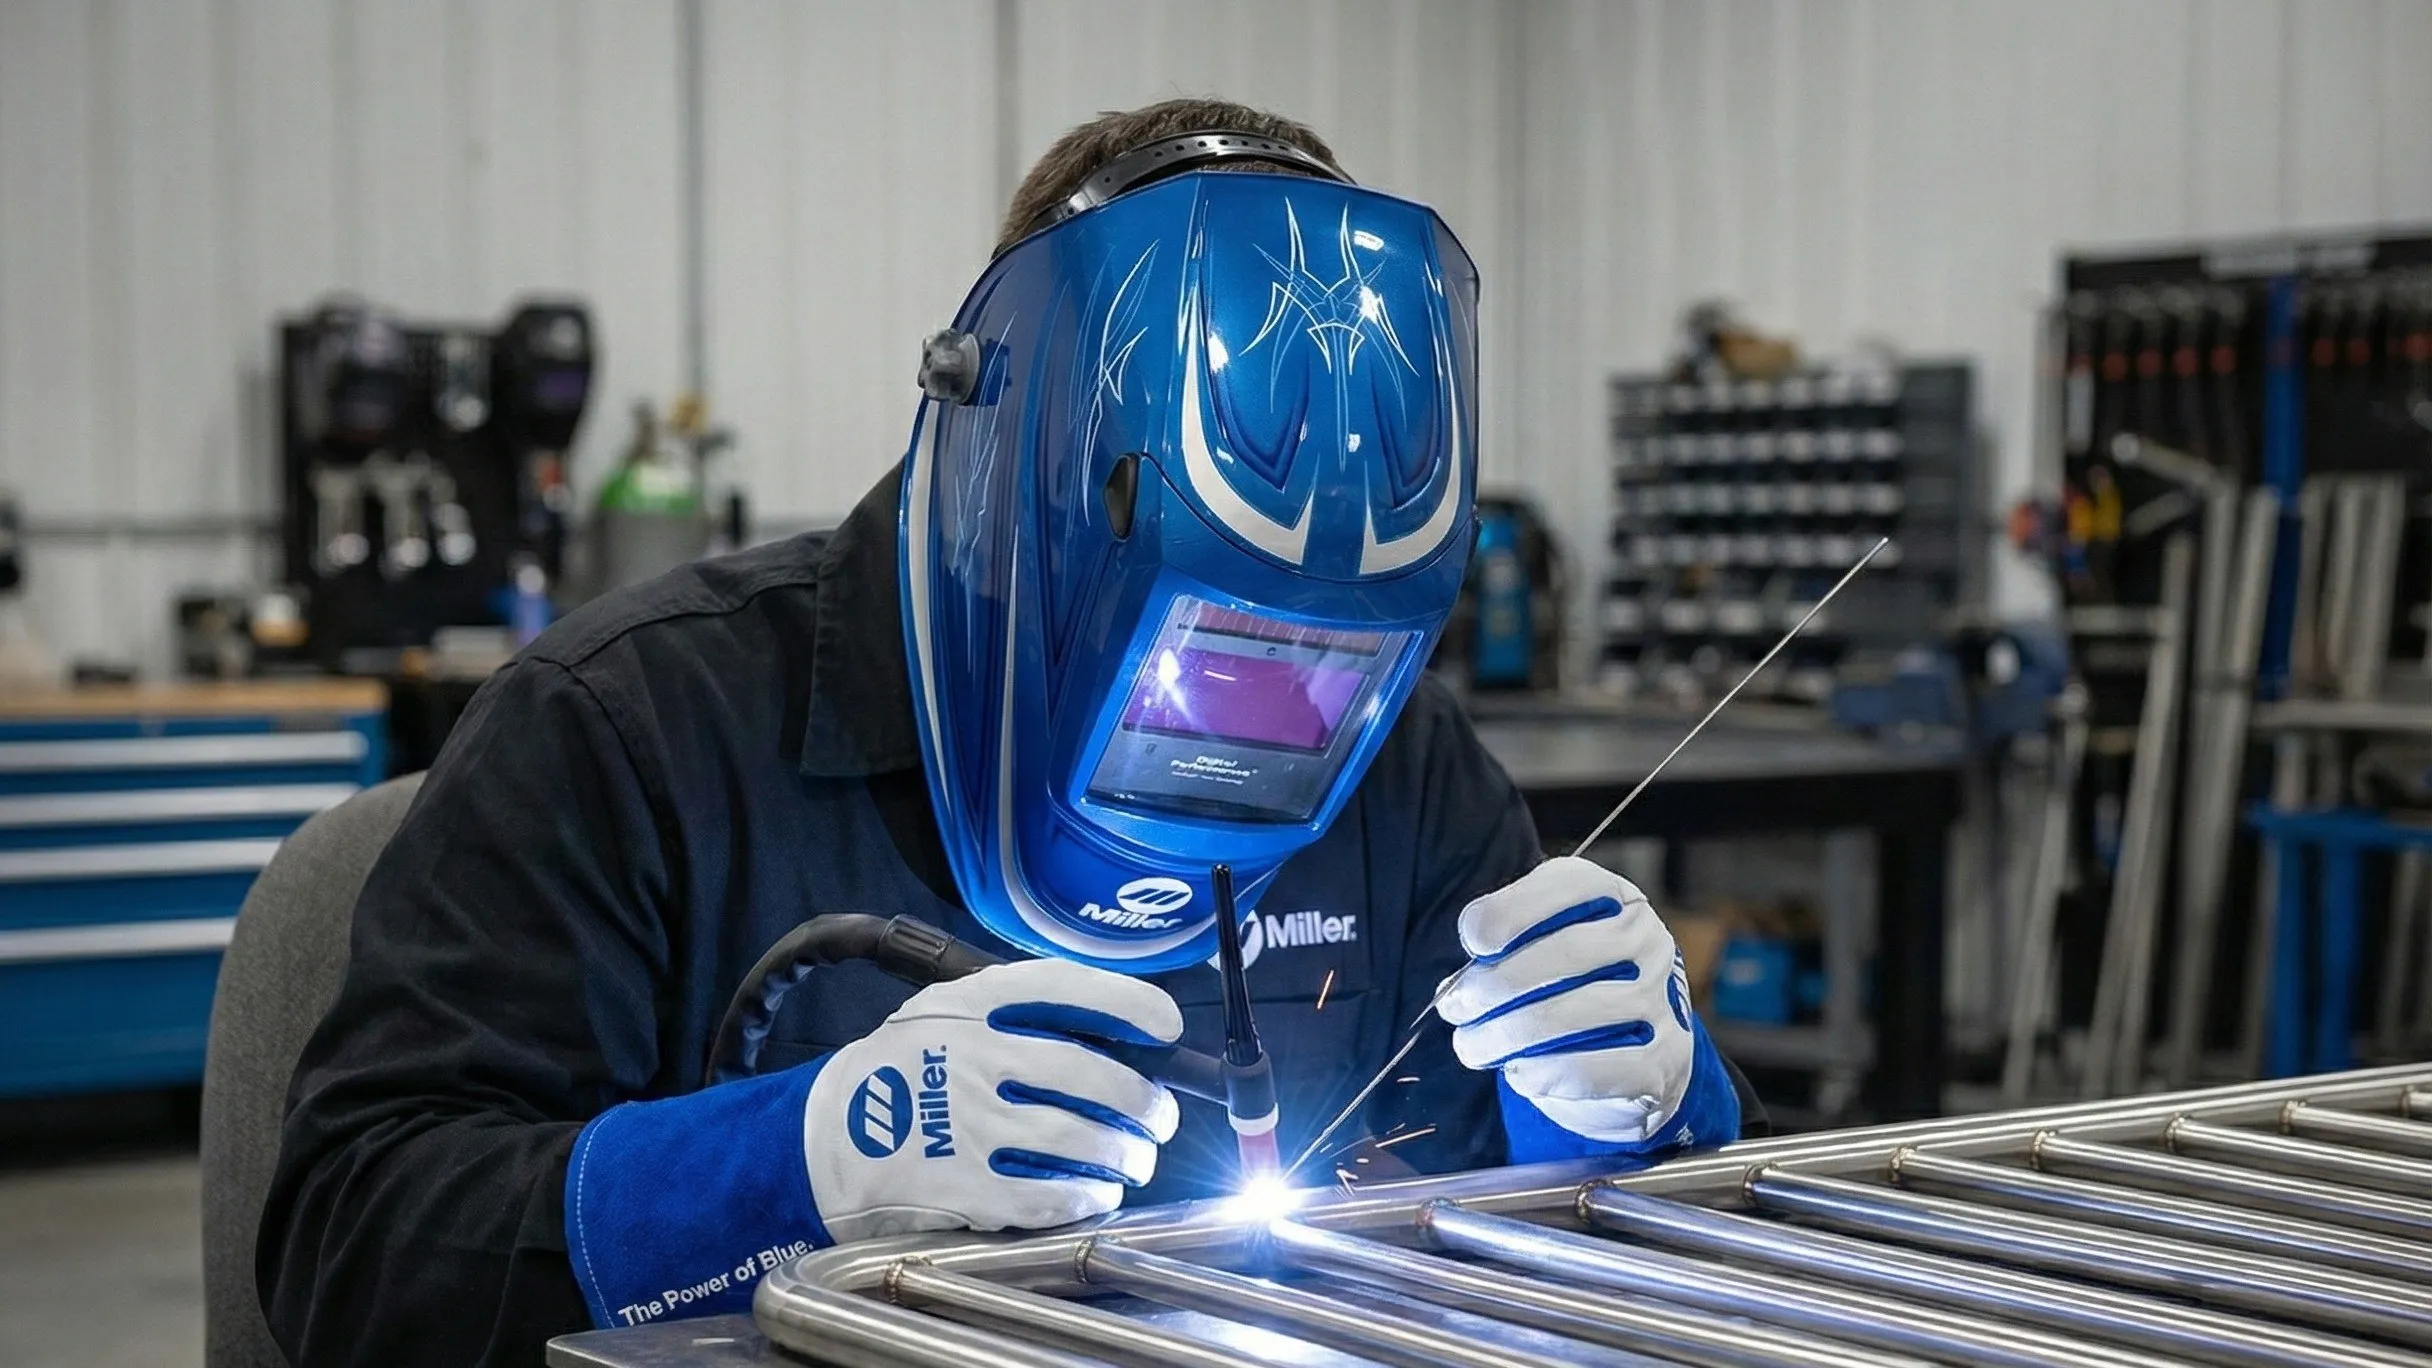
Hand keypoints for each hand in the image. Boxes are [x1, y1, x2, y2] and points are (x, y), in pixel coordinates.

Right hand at [803, 959, 1180, 1242]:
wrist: (824, 1140)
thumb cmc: (902, 1071)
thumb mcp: (947, 1014)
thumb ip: (1017, 1013)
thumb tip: (1117, 1034)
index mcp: (971, 1005)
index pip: (1067, 987)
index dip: (1129, 1004)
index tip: (1166, 1026)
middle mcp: (974, 1059)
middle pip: (1093, 1076)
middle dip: (1146, 1102)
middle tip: (1160, 1116)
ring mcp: (970, 1127)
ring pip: (1085, 1141)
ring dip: (1128, 1154)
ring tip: (1136, 1158)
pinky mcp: (966, 1189)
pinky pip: (1053, 1197)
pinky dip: (1090, 1196)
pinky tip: (1098, 1192)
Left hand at [1434, 856, 1695, 1142]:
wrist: (1638, 1043)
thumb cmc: (1571, 980)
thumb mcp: (1540, 940)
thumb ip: (1503, 948)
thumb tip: (1458, 986)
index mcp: (1609, 895)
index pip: (1564, 888)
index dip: (1509, 913)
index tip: (1473, 942)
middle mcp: (1642, 938)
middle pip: (1562, 955)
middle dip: (1491, 987)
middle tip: (1455, 1010)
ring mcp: (1658, 998)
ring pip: (1568, 1015)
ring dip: (1503, 1036)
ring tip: (1473, 1046)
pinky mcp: (1662, 1058)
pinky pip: (1590, 1067)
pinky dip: (1542, 1072)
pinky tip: (1518, 1071)